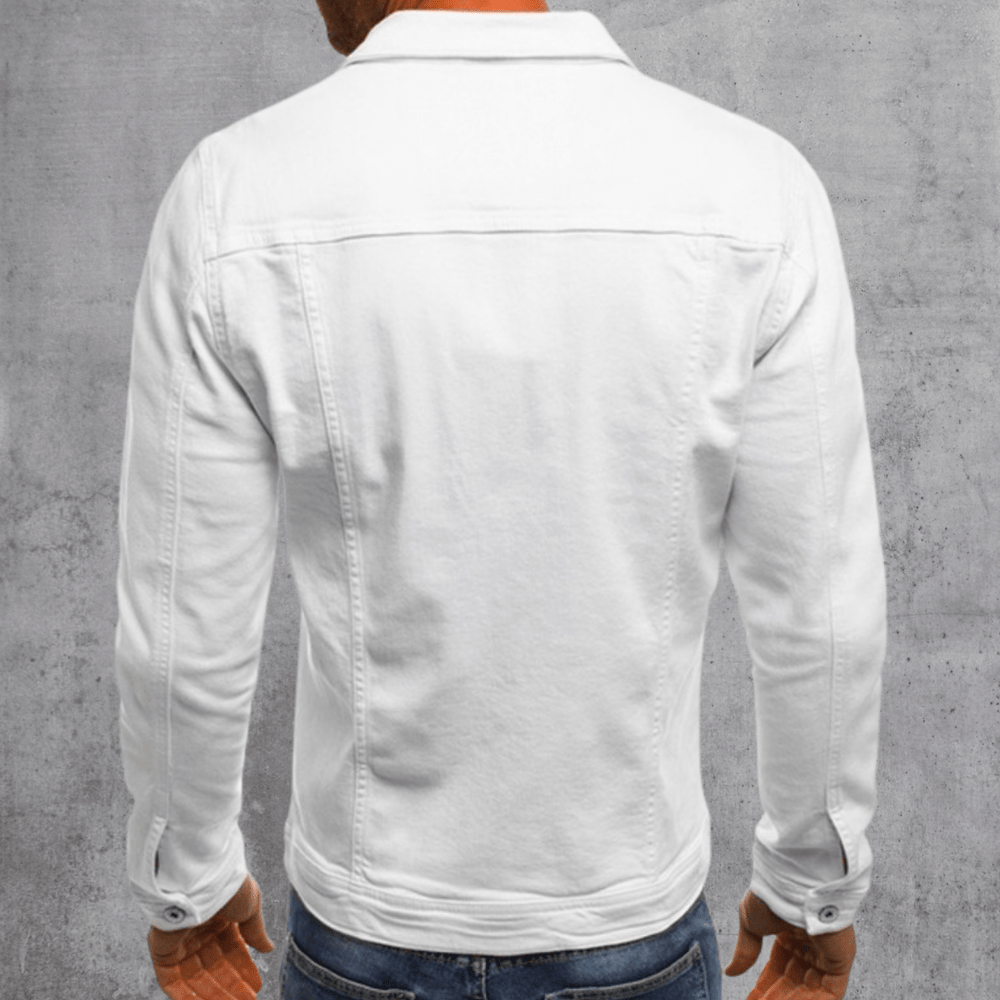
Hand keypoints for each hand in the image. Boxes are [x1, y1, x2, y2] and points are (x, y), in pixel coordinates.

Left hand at [147, 874, 274, 999]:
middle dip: (231, 985)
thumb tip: (267, 947)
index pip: (232, 950)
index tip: (254, 986)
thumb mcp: (250, 908)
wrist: (202, 880)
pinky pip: (172, 980)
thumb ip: (255, 931)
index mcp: (220, 917)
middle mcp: (200, 930)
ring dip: (212, 994)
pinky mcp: (163, 951)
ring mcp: (181, 941)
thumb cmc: (227, 886)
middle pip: (215, 966)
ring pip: (196, 977)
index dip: (243, 969)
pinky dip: (185, 995)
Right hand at [724, 891, 855, 998]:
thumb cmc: (771, 895)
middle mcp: (808, 945)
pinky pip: (829, 991)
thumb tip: (730, 971)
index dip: (766, 986)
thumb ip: (745, 951)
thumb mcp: (751, 923)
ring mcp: (825, 954)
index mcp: (789, 933)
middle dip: (777, 997)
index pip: (779, 968)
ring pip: (809, 989)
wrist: (792, 885)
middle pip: (793, 982)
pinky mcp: (840, 961)